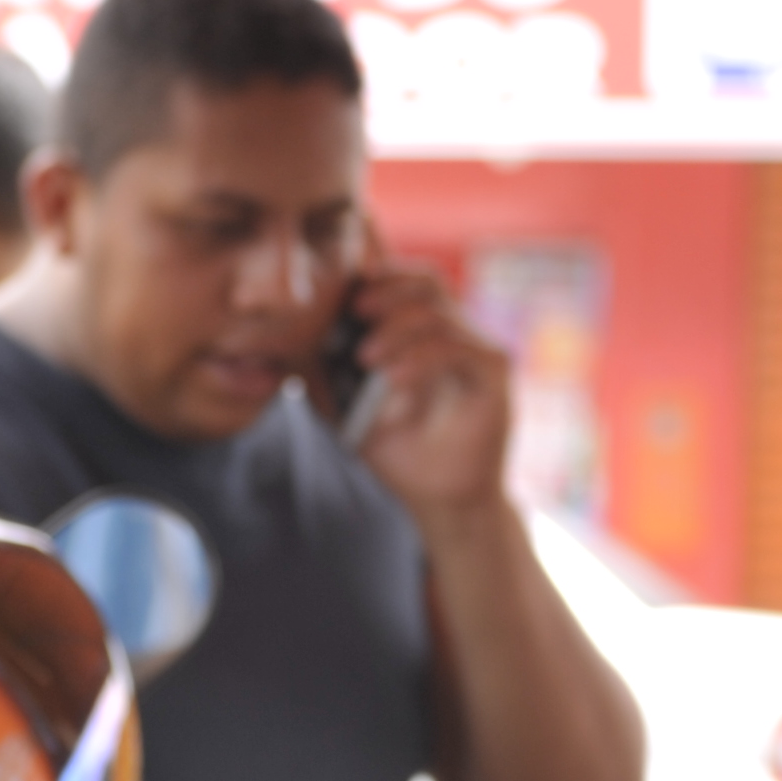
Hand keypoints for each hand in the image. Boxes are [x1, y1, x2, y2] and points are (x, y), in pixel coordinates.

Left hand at [333, 262, 511, 526]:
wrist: (441, 503)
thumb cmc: (401, 456)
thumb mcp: (352, 411)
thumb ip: (330, 377)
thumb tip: (288, 346)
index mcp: (424, 335)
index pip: (406, 284)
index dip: (378, 277)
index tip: (343, 291)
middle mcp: (456, 335)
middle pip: (427, 283)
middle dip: (387, 291)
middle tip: (355, 311)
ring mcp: (477, 351)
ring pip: (438, 314)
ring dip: (397, 330)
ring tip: (366, 358)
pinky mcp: (493, 375)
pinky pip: (458, 348)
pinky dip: (422, 358)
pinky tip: (395, 379)